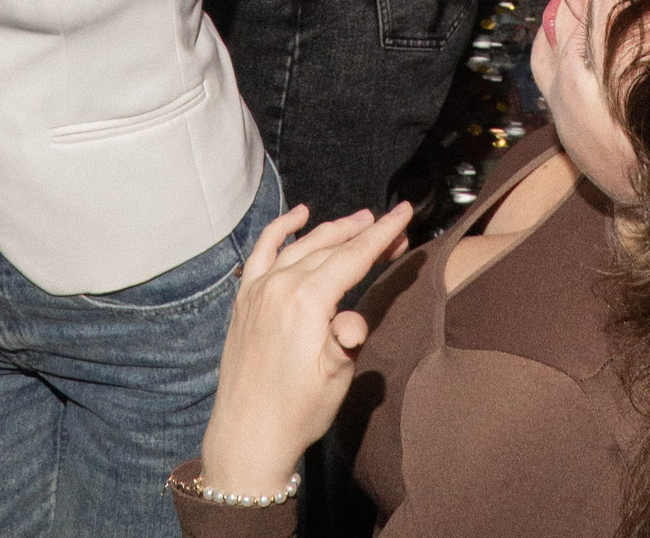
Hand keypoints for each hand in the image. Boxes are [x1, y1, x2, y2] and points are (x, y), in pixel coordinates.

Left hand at [199, 204, 412, 499]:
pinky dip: (281, 228)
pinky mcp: (245, 298)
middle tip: (392, 223)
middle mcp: (281, 285)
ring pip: (302, 244)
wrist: (247, 436)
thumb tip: (356, 320)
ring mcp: (259, 288)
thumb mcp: (334, 381)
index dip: (383, 234)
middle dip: (365, 232)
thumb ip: (347, 341)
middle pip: (331, 247)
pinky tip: (299, 215)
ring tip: (360, 220)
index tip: (405, 213)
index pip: (354, 257)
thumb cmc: (297, 412)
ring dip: (332, 229)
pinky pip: (263, 250)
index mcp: (307, 302)